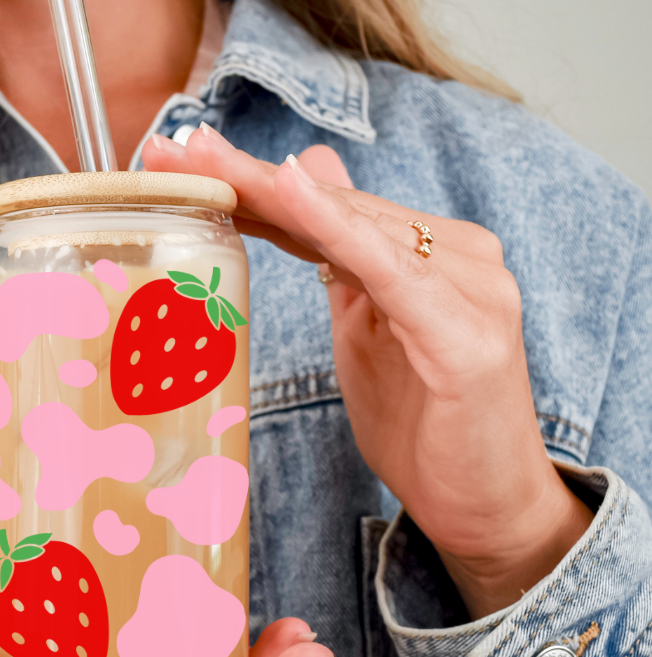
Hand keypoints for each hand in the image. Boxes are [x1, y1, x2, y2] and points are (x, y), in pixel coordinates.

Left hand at [142, 126, 592, 617]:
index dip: (252, 183)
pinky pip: (392, 272)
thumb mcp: (366, 326)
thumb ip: (340, 255)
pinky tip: (294, 190)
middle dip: (246, 177)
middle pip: (334, 207)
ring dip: (274, 190)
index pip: (327, 208)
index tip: (181, 160)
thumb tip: (307, 177)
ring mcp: (470, 288)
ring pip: (355, 225)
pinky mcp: (467, 334)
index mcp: (428, 254)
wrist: (484, 505)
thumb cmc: (423, 420)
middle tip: (173, 151)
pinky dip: (340, 229)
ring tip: (207, 162)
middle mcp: (456, 254)